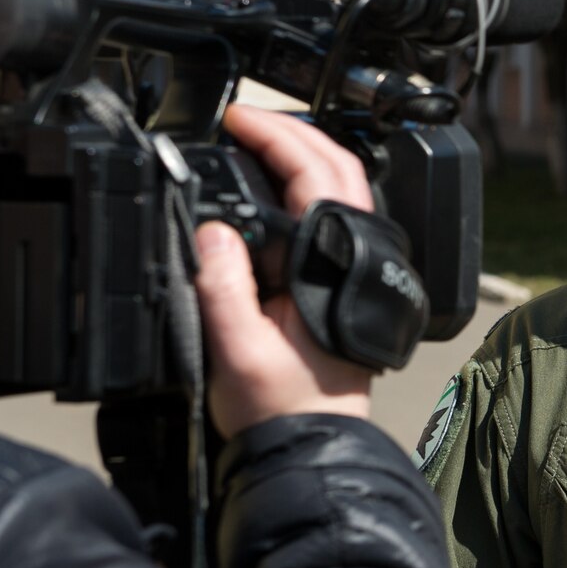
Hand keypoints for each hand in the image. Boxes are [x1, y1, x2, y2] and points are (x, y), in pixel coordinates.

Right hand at [193, 103, 376, 436]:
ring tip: (251, 143)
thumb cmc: (281, 408)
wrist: (310, 448)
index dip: (276, 137)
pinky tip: (265, 194)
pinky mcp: (336, 282)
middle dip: (292, 132)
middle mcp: (352, 259)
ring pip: (337, 190)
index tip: (237, 120)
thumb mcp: (236, 350)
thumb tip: (214, 230)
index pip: (315, 176)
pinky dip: (299, 191)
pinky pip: (325, 219)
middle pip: (336, 168)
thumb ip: (223, 287)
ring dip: (299, 157)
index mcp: (333, 265)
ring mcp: (350, 267)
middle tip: (243, 119)